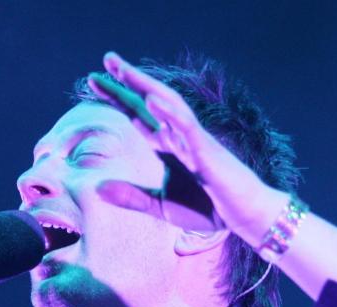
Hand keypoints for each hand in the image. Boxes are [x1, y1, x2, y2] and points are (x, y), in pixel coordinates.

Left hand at [87, 51, 276, 240]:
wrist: (243, 218)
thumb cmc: (207, 209)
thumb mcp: (160, 206)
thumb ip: (130, 196)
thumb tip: (97, 188)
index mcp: (167, 145)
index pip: (137, 114)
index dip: (117, 96)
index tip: (92, 80)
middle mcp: (179, 136)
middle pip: (150, 101)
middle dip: (129, 80)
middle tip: (107, 58)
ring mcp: (194, 141)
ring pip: (169, 105)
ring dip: (147, 86)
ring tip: (125, 70)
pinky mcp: (207, 152)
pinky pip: (187, 128)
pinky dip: (169, 113)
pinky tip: (152, 100)